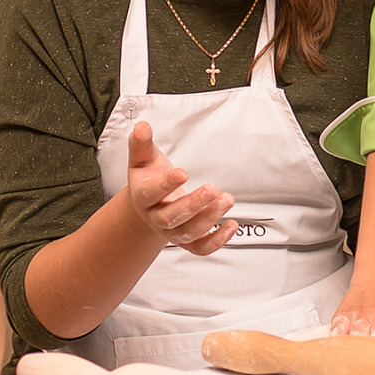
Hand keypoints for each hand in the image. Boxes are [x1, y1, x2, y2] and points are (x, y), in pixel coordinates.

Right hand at [126, 122, 235, 254]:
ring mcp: (171, 232)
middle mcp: (156, 218)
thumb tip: (142, 126)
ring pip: (188, 234)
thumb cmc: (150, 177)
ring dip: (209, 219)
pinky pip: (200, 248)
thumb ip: (142, 144)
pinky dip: (217, 241)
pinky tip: (232, 225)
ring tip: (227, 199)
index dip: (166, 185)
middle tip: (213, 189)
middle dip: (193, 204)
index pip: (151, 194)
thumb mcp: (144, 160)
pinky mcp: (187, 241)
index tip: (183, 172)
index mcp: (143, 197)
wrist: (150, 205)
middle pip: (171, 218)